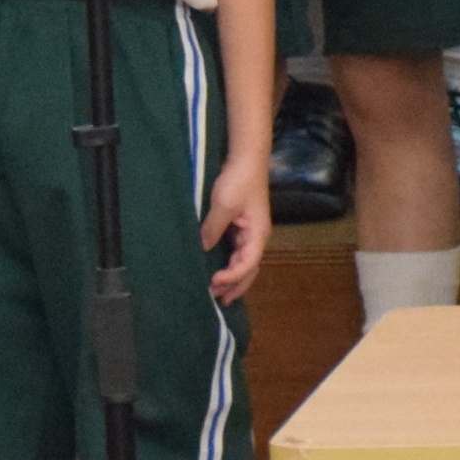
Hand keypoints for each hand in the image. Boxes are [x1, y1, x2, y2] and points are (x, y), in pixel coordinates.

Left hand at [204, 154, 270, 297]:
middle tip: (218, 302)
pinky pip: (237, 251)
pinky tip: (219, 269)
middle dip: (236, 286)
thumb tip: (202, 249)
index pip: (247, 264)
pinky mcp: (241, 225)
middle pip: (250, 269)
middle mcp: (256, 237)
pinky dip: (229, 264)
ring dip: (233, 278)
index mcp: (258, 234)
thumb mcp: (223, 206)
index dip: (231, 277)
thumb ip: (213, 230)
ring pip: (244, 262)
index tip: (213, 281)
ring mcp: (250, 231)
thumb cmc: (239, 181)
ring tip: (218, 293)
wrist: (247, 158)